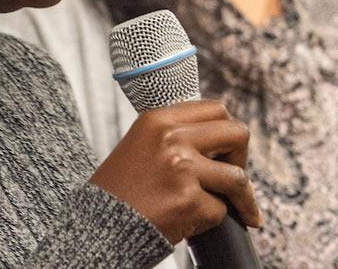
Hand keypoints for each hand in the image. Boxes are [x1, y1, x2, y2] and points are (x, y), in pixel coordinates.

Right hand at [89, 99, 264, 242]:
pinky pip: (220, 210)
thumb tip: (224, 142)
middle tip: (234, 179)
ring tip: (241, 211)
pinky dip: (209, 220)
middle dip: (242, 159)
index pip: (217, 110)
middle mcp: (171, 138)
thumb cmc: (120, 192)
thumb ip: (178, 136)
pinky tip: (189, 222)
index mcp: (159, 119)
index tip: (227, 151)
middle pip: (238, 134)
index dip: (228, 132)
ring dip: (242, 199)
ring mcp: (181, 168)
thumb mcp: (142, 146)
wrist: (94, 228)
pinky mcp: (187, 200)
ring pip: (237, 178)